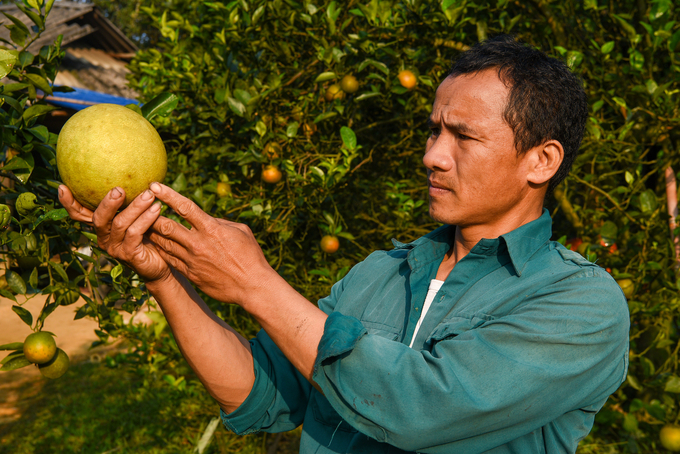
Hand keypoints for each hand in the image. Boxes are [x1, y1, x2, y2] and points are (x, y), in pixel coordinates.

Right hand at [59, 185, 171, 283]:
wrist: (162, 263)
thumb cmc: (150, 235)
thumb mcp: (138, 215)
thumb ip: (131, 200)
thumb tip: (135, 172)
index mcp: (102, 227)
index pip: (79, 214)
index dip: (68, 203)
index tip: (62, 186)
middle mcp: (104, 238)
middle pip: (98, 218)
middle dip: (108, 202)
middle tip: (119, 189)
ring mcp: (115, 248)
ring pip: (120, 223)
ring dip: (136, 206)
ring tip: (149, 194)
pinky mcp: (129, 255)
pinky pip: (135, 233)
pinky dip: (146, 219)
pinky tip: (157, 208)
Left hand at [147, 183, 274, 305]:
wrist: (252, 286)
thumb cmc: (250, 256)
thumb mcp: (240, 231)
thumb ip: (220, 222)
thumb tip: (205, 219)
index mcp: (211, 229)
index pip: (185, 207)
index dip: (168, 195)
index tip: (154, 186)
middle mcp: (198, 243)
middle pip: (166, 226)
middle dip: (151, 215)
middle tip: (143, 207)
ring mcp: (192, 260)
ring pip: (164, 243)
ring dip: (152, 232)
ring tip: (143, 224)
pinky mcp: (190, 274)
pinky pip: (169, 259)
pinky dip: (160, 249)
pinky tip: (155, 243)